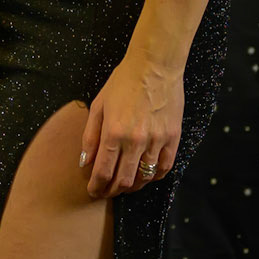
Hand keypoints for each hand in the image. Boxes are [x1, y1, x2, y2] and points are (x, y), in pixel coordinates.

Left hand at [78, 55, 182, 198]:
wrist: (154, 66)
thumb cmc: (123, 82)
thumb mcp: (99, 106)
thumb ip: (90, 136)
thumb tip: (86, 162)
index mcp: (113, 133)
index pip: (104, 172)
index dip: (97, 187)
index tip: (93, 191)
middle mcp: (135, 141)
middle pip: (124, 181)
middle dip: (112, 191)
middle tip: (107, 192)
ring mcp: (157, 140)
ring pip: (144, 178)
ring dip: (133, 187)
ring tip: (125, 186)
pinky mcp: (173, 137)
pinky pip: (164, 167)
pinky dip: (154, 177)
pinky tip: (146, 176)